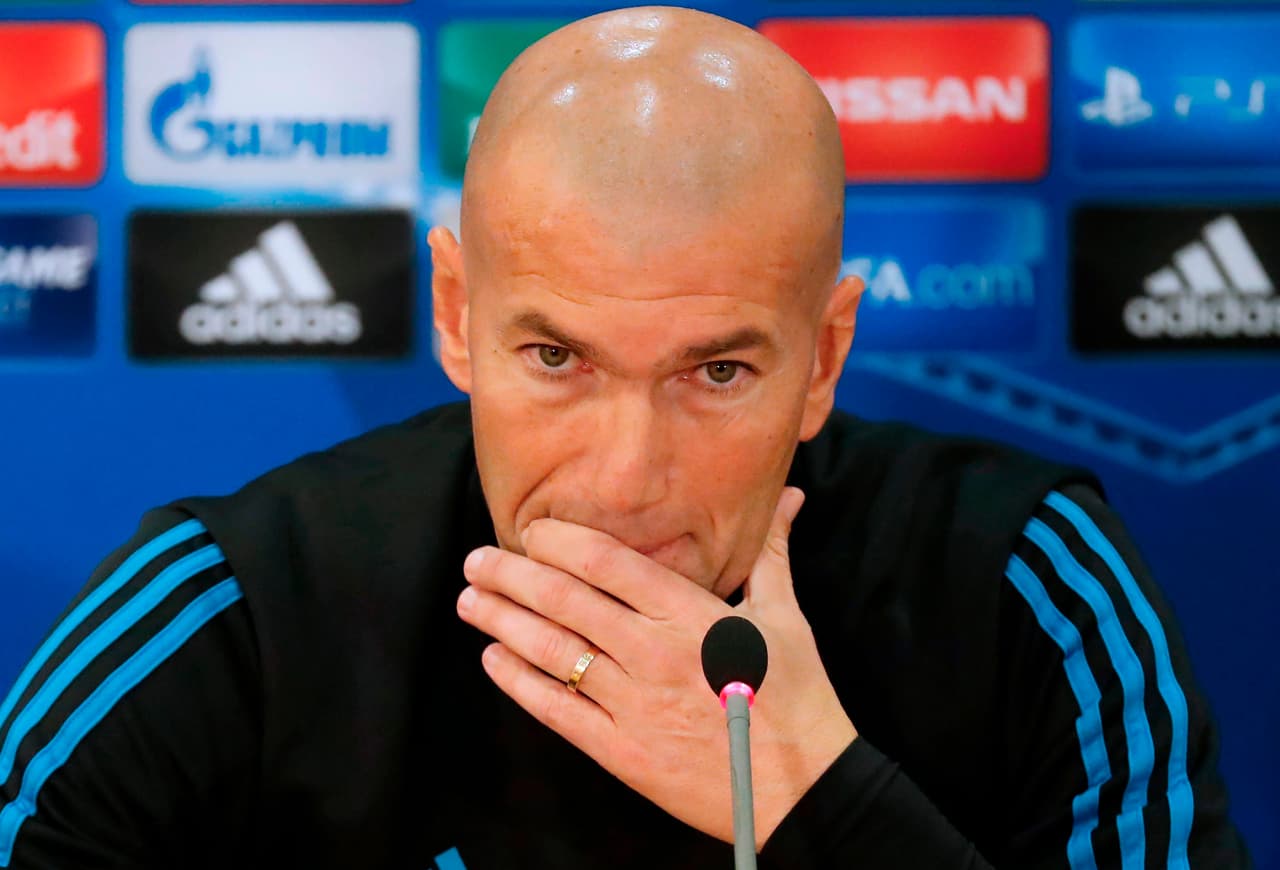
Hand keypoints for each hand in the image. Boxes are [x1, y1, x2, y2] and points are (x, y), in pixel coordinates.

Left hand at [456, 487, 857, 847]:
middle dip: (511, 576)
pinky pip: (558, 710)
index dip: (558, 541)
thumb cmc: (797, 696)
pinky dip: (519, 683)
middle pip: (565, 601)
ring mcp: (634, 703)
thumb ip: (771, 551)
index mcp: (690, 613)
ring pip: (552, 651)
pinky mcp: (622, 750)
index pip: (606, 562)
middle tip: (476, 560)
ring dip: (503, 622)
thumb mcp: (785, 616)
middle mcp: (653, 652)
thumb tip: (787, 495)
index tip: (530, 530)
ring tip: (471, 601)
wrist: (804, 787)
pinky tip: (494, 659)